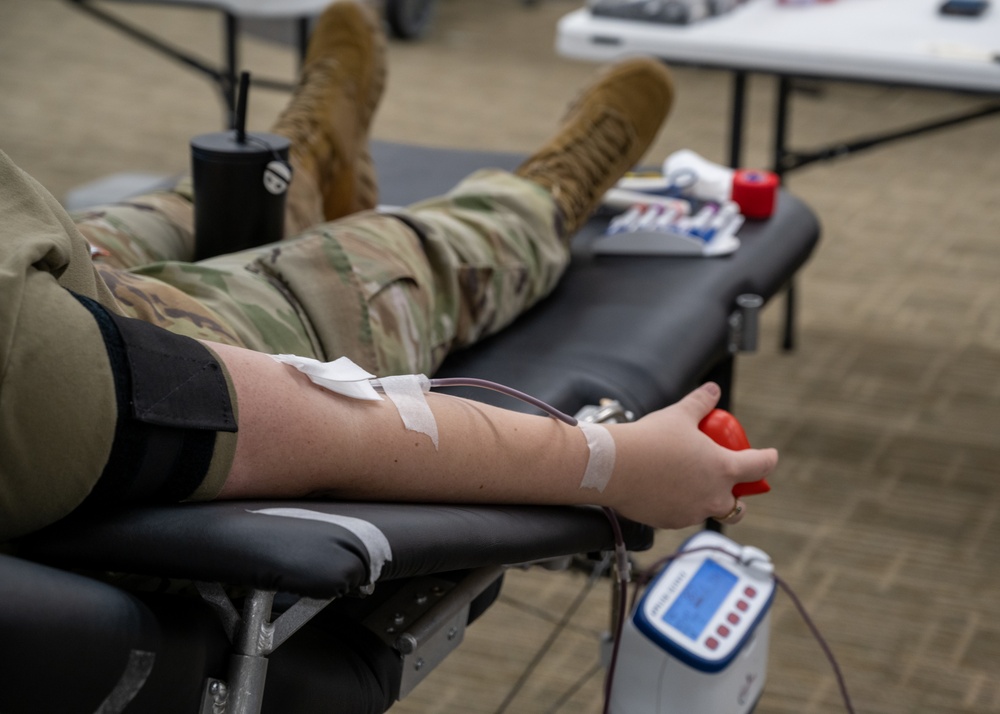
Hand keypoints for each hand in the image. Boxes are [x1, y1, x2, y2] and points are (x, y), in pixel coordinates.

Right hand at [601, 383, 777, 529]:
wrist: (614, 467)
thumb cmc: (649, 440)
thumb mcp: (679, 415)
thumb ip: (700, 403)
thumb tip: (712, 390)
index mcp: (723, 469)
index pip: (759, 467)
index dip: (768, 459)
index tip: (770, 456)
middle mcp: (713, 496)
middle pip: (739, 505)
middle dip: (739, 496)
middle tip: (728, 482)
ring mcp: (693, 513)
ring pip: (709, 510)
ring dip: (707, 500)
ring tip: (689, 484)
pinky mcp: (671, 522)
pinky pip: (683, 515)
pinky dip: (681, 505)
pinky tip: (665, 490)